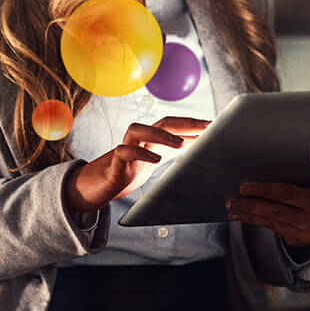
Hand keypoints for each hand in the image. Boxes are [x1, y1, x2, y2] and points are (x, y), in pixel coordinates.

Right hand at [67, 117, 208, 212]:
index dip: (194, 124)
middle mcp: (137, 140)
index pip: (173, 125)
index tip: (216, 125)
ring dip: (160, 134)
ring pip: (138, 130)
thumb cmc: (125, 173)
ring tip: (180, 144)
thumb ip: (171, 154)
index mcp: (150, 140)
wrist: (94, 188)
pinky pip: (124, 151)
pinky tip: (155, 159)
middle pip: (161, 122)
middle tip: (207, 128)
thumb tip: (201, 152)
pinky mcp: (113, 163)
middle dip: (185, 123)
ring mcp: (124, 149)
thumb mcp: (152, 162)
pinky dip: (140, 152)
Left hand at [227, 149, 309, 248]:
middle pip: (289, 196)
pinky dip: (251, 219)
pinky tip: (237, 214)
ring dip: (250, 208)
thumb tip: (308, 153)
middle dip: (263, 191)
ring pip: (275, 214)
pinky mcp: (298, 237)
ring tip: (232, 202)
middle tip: (242, 187)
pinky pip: (270, 226)